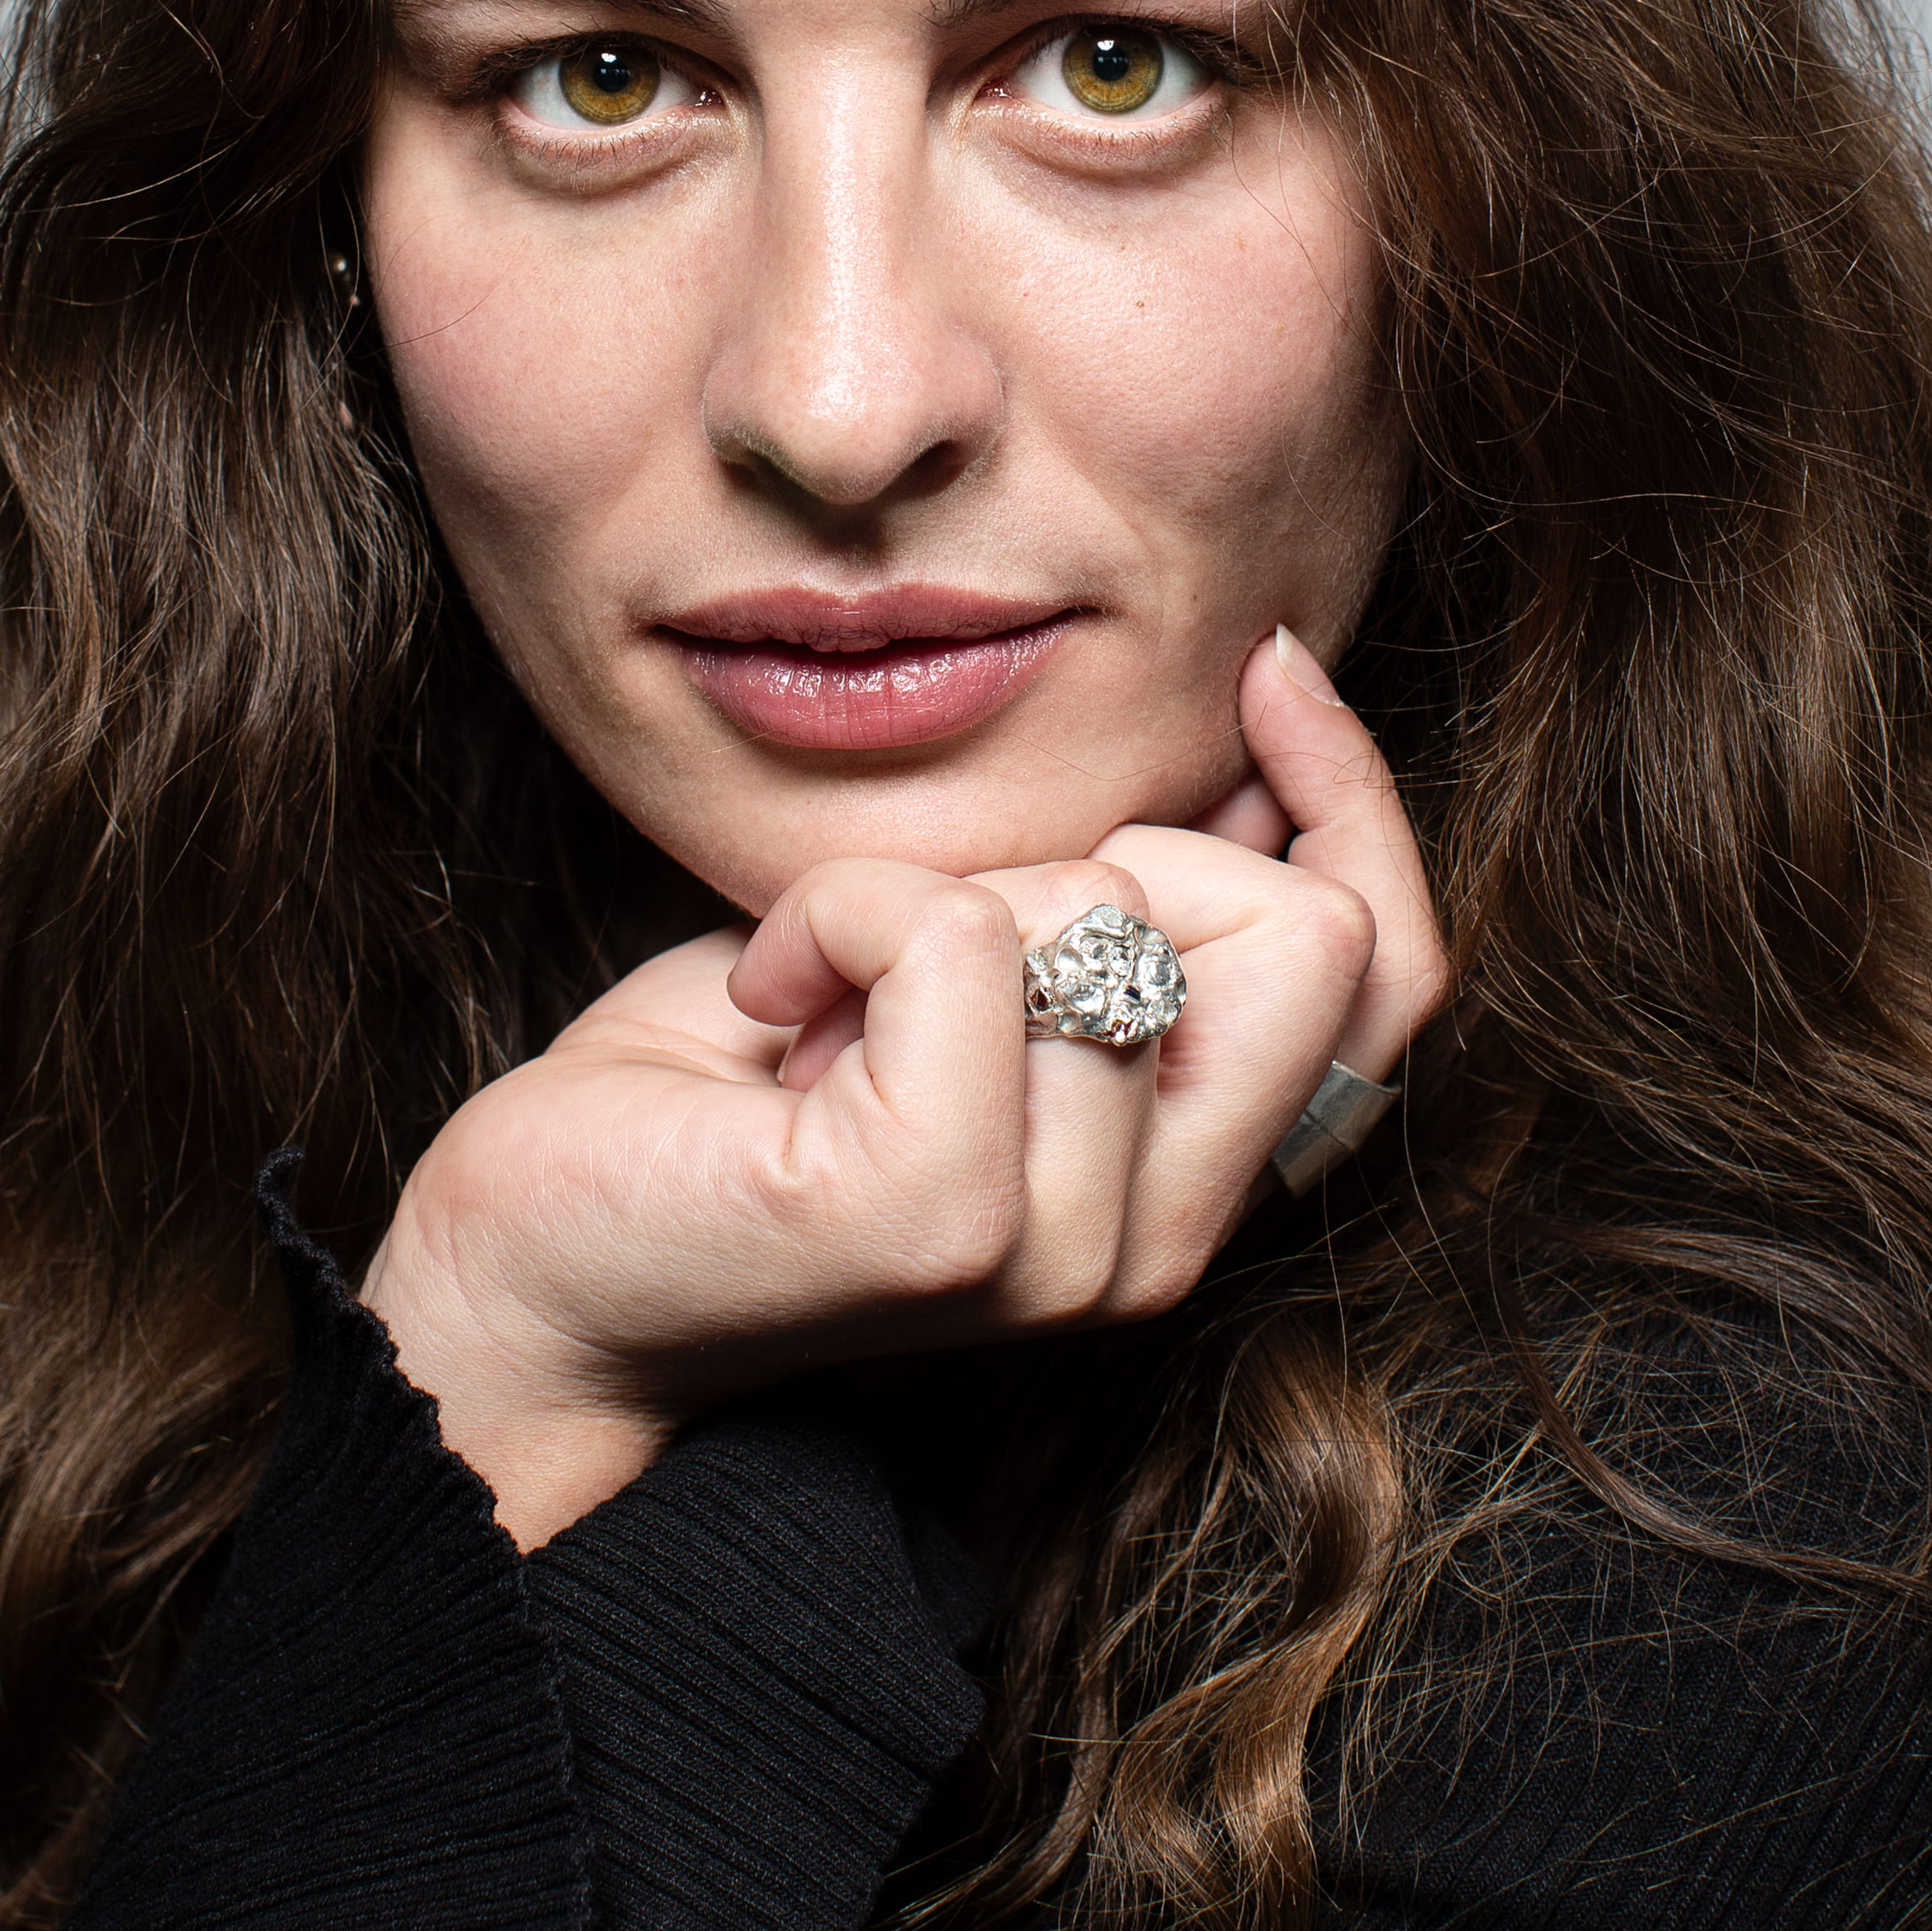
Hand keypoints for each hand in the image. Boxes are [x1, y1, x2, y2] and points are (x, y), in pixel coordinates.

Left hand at [361, 631, 1445, 1544]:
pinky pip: (948, 933)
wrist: (534, 1267)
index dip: (1360, 802)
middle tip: (939, 923)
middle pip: (1300, 931)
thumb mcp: (967, 961)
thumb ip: (1118, 893)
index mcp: (1185, 1175)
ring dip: (920, 889)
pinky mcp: (936, 1218)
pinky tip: (772, 995)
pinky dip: (836, 910)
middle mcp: (1158, 1238)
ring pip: (1095, 904)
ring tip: (825, 993)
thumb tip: (1246, 750)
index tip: (1261, 663)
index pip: (1396, 981)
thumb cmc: (731, 1097)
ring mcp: (1060, 1248)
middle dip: (1115, 846)